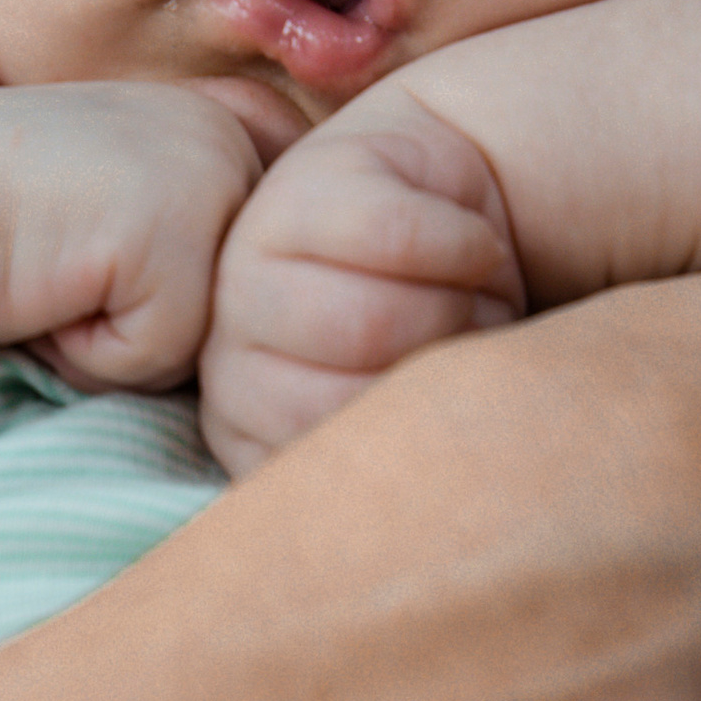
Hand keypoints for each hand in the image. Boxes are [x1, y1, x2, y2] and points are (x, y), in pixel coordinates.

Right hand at [0, 77, 300, 390]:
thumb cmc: (14, 234)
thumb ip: (210, 251)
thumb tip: (278, 340)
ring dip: (129, 342)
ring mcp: (212, 168)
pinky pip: (162, 351)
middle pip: (248, 313)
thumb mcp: (134, 222)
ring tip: (62, 278)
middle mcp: (237, 133)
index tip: (102, 254)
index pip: (269, 273)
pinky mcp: (174, 223)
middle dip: (156, 320)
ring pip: (212, 340)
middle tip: (76, 267)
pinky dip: (96, 351)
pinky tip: (47, 290)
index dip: (179, 298)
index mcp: (235, 124)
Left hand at [201, 81, 523, 475]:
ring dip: (457, 305)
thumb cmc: (436, 335)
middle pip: (353, 391)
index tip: (441, 394)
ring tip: (467, 289)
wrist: (453, 211)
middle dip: (439, 364)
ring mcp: (248, 264)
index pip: (335, 473)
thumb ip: (381, 470)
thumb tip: (402, 513)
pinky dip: (466, 245)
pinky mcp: (300, 188)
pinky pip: (395, 237)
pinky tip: (473, 242)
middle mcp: (227, 358)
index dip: (421, 431)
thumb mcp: (412, 418)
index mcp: (248, 435)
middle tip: (461, 331)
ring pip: (369, 320)